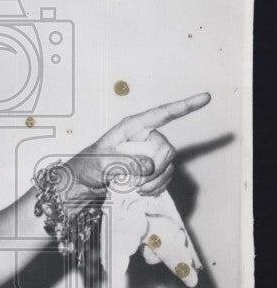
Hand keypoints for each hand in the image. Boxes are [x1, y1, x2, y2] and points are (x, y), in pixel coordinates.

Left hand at [69, 92, 210, 195]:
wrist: (84, 183)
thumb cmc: (87, 166)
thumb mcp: (101, 163)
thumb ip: (125, 162)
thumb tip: (149, 165)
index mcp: (132, 127)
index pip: (161, 114)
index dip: (184, 106)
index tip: (205, 97)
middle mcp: (144, 137)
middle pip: (166, 150)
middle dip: (153, 169)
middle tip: (132, 181)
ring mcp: (149, 153)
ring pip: (167, 167)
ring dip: (152, 182)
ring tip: (132, 187)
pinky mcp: (152, 169)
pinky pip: (165, 178)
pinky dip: (154, 188)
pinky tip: (139, 190)